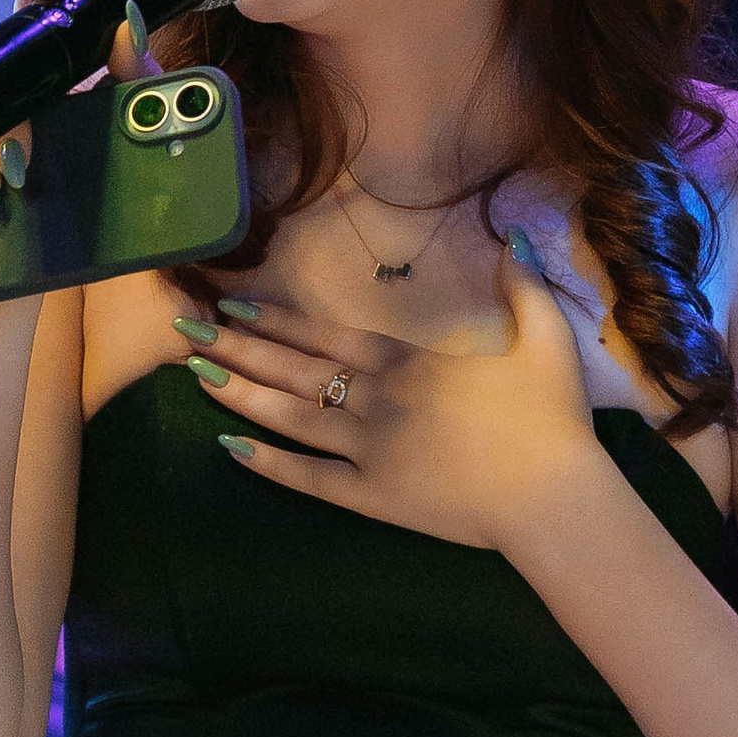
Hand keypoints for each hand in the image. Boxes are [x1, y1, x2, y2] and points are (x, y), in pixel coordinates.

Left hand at [177, 231, 609, 553]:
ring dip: (240, 395)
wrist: (554, 500)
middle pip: (292, 370)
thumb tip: (514, 237)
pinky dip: (268, 464)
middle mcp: (375, 401)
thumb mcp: (547, 339)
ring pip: (289, 418)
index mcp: (407, 363)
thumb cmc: (552, 421)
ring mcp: (368, 452)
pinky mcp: (373, 497)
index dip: (274, 320)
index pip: (324, 335)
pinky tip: (230, 447)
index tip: (230, 307)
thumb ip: (523, 286)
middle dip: (234, 349)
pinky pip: (309, 478)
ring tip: (196, 377)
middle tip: (183, 332)